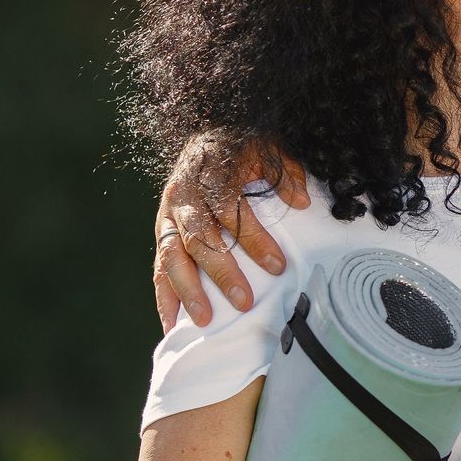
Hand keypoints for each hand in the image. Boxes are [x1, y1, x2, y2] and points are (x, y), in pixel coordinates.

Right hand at [153, 133, 309, 329]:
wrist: (206, 137)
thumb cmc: (241, 149)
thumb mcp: (267, 152)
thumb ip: (284, 174)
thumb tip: (302, 201)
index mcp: (209, 176)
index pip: (231, 211)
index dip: (254, 239)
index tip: (278, 266)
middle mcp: (183, 197)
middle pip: (199, 239)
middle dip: (221, 273)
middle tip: (244, 302)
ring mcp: (168, 217)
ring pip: (172, 257)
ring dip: (187, 290)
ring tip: (204, 320)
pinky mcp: (161, 233)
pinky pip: (158, 267)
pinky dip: (163, 297)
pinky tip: (172, 323)